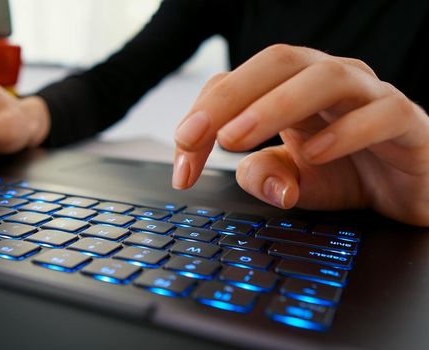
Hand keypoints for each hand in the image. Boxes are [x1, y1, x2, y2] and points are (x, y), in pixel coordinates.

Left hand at [172, 44, 428, 225]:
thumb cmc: (350, 171)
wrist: (413, 186)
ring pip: (325, 77)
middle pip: (277, 62)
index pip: (238, 85)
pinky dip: (344, 133)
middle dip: (228, 96)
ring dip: (274, 106)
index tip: (182, 161)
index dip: (202, 116)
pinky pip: (380, 113)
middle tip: (194, 136)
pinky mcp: (406, 120)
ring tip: (236, 140)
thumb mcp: (295, 181)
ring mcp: (369, 95)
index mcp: (290, 89)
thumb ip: (266, 176)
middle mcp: (328, 81)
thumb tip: (255, 179)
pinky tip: (314, 154)